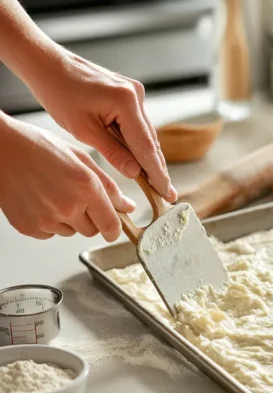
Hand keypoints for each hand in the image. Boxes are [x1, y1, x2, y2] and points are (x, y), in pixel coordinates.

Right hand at [0, 115, 135, 240]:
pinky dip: (49, 223)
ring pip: (70, 231)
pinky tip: (40, 201)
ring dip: (68, 220)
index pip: (111, 226)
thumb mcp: (81, 159)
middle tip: (76, 197)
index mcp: (86, 188)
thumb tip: (127, 207)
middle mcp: (68, 207)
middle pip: (92, 231)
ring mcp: (47, 219)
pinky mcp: (29, 227)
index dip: (114, 229)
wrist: (0, 150)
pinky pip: (49, 233)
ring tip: (54, 194)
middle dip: (90, 218)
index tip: (113, 228)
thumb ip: (108, 186)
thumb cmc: (38, 148)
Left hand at [24, 50, 176, 202]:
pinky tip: (140, 159)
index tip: (167, 192)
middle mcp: (136, 95)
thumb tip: (135, 173)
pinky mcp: (128, 93)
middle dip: (157, 168)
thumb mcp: (83, 129)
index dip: (157, 173)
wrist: (47, 64)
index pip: (146, 146)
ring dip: (147, 156)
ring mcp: (134, 92)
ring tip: (156, 182)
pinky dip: (137, 141)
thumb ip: (113, 152)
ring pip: (144, 132)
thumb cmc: (59, 93)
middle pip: (151, 140)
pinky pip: (137, 123)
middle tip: (167, 193)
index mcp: (126, 102)